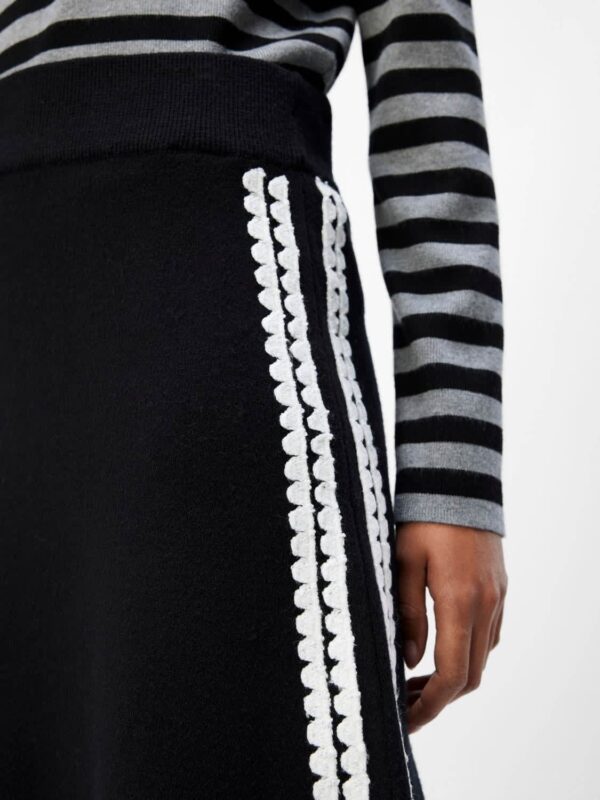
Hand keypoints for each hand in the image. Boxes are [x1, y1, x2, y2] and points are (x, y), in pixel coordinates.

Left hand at [395, 522, 506, 733]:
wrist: (457, 481)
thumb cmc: (422, 518)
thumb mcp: (402, 563)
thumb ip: (408, 614)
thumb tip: (411, 660)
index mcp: (459, 599)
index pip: (451, 674)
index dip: (429, 705)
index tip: (406, 719)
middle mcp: (486, 604)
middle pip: (471, 675)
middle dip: (438, 699)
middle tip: (404, 706)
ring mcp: (497, 597)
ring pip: (482, 657)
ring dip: (454, 678)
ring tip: (415, 683)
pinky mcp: (499, 589)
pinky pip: (489, 635)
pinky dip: (467, 654)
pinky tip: (439, 651)